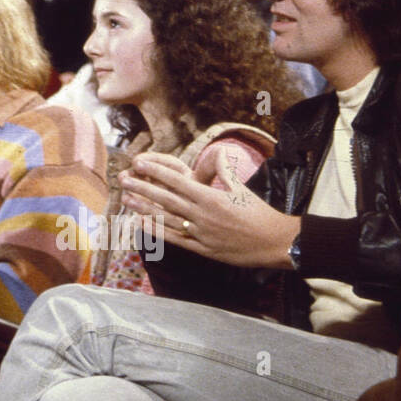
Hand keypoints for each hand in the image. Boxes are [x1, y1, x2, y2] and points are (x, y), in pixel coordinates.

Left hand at [120, 150, 299, 268]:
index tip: (139, 164)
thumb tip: (218, 151)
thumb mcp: (242, 188)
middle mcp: (203, 215)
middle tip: (123, 179)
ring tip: (126, 199)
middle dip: (143, 188)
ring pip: (166, 219)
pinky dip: (157, 231)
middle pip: (166, 199)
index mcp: (212, 198)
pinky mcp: (203, 249)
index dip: (156, 172)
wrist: (277, 243)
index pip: (177, 182)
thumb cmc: (261, 214)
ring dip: (144, 209)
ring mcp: (202, 234)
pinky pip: (175, 239)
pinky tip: (141, 223)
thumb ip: (225, 170)